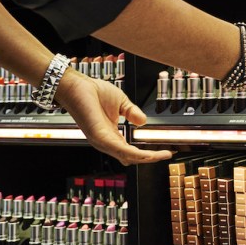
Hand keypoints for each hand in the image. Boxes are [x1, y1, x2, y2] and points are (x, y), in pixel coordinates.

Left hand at [56, 69, 172, 164]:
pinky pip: (119, 150)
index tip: (164, 150)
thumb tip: (143, 122)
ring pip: (127, 157)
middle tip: (168, 154)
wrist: (78, 86)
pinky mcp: (99, 136)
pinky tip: (146, 154)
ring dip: (146, 157)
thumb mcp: (121, 103)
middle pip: (131, 158)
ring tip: (162, 154)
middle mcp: (106, 141)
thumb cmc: (94, 93)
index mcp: (111, 135)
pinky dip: (135, 153)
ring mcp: (102, 141)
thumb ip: (132, 113)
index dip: (147, 153)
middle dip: (151, 158)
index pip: (131, 151)